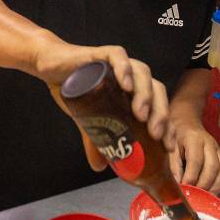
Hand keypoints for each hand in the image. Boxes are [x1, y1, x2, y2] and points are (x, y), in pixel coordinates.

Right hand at [33, 39, 169, 170]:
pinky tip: (126, 85)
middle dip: (160, 114)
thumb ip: (96, 140)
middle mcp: (131, 76)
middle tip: (155, 134)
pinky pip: (119, 56)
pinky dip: (125, 69)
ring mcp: (119, 63)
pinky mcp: (102, 53)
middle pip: (156, 91)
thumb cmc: (75, 90)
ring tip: (141, 114)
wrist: (51, 68)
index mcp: (135, 91)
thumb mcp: (88, 120)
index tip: (168, 146)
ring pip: (142, 74)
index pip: (159, 106)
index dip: (168, 126)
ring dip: (145, 95)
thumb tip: (99, 166)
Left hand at [166, 118, 219, 191]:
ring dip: (215, 186)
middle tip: (196, 194)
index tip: (186, 186)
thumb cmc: (176, 137)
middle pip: (213, 167)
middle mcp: (210, 144)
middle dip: (204, 184)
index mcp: (194, 139)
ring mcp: (219, 150)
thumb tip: (177, 183)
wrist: (187, 125)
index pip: (196, 159)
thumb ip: (173, 164)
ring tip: (205, 196)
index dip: (191, 175)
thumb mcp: (169, 147)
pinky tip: (214, 191)